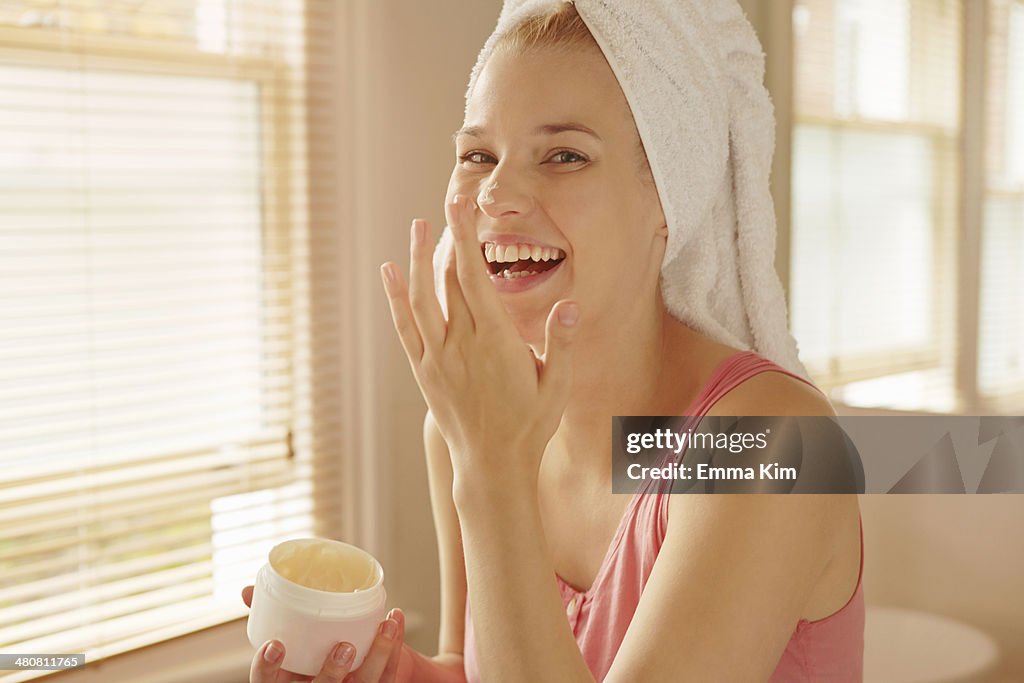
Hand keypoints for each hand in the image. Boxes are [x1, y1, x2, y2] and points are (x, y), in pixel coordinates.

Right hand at [242, 585, 407, 682]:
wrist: (347, 678)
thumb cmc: (309, 660)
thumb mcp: (289, 649)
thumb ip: (274, 621)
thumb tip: (248, 592)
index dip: (268, 669)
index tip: (276, 644)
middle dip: (332, 673)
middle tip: (343, 647)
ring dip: (378, 656)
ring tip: (384, 627)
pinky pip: (388, 677)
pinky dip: (395, 647)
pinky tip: (395, 620)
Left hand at [379, 195, 579, 487]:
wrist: (491, 466)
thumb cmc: (530, 425)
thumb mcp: (557, 387)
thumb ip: (561, 344)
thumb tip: (569, 304)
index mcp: (496, 341)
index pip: (475, 277)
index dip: (466, 237)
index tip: (462, 206)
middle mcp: (461, 344)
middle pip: (447, 279)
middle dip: (448, 236)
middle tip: (449, 202)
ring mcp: (438, 357)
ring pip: (421, 298)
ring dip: (416, 259)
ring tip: (417, 225)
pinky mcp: (425, 371)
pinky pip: (405, 327)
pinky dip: (395, 297)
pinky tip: (390, 271)